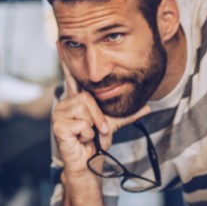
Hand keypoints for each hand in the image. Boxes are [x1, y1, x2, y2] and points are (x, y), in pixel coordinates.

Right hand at [50, 61, 149, 176]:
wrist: (89, 163)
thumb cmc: (97, 143)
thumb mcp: (115, 124)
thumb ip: (129, 114)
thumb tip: (148, 107)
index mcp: (77, 100)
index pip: (71, 77)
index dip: (65, 60)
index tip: (59, 42)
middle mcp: (66, 103)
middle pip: (87, 97)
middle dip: (98, 117)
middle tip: (101, 130)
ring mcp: (60, 114)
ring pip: (84, 110)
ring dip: (93, 126)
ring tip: (89, 135)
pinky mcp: (58, 126)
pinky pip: (80, 124)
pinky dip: (86, 135)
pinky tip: (81, 140)